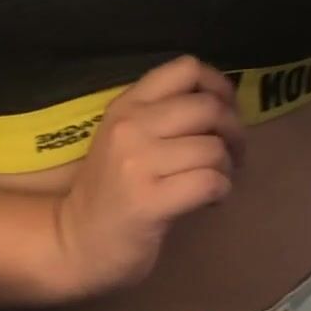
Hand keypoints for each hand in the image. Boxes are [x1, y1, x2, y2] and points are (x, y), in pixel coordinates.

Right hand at [50, 56, 244, 300]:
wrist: (76, 242)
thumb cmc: (111, 189)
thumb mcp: (127, 136)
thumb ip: (165, 114)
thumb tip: (225, 103)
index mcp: (128, 104)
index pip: (185, 68)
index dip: (218, 85)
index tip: (227, 109)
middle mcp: (131, 126)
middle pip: (208, 107)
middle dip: (234, 130)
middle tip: (233, 153)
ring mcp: (138, 163)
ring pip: (213, 148)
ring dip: (227, 167)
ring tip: (216, 180)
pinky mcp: (149, 201)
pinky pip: (209, 182)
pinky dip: (222, 190)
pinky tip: (211, 199)